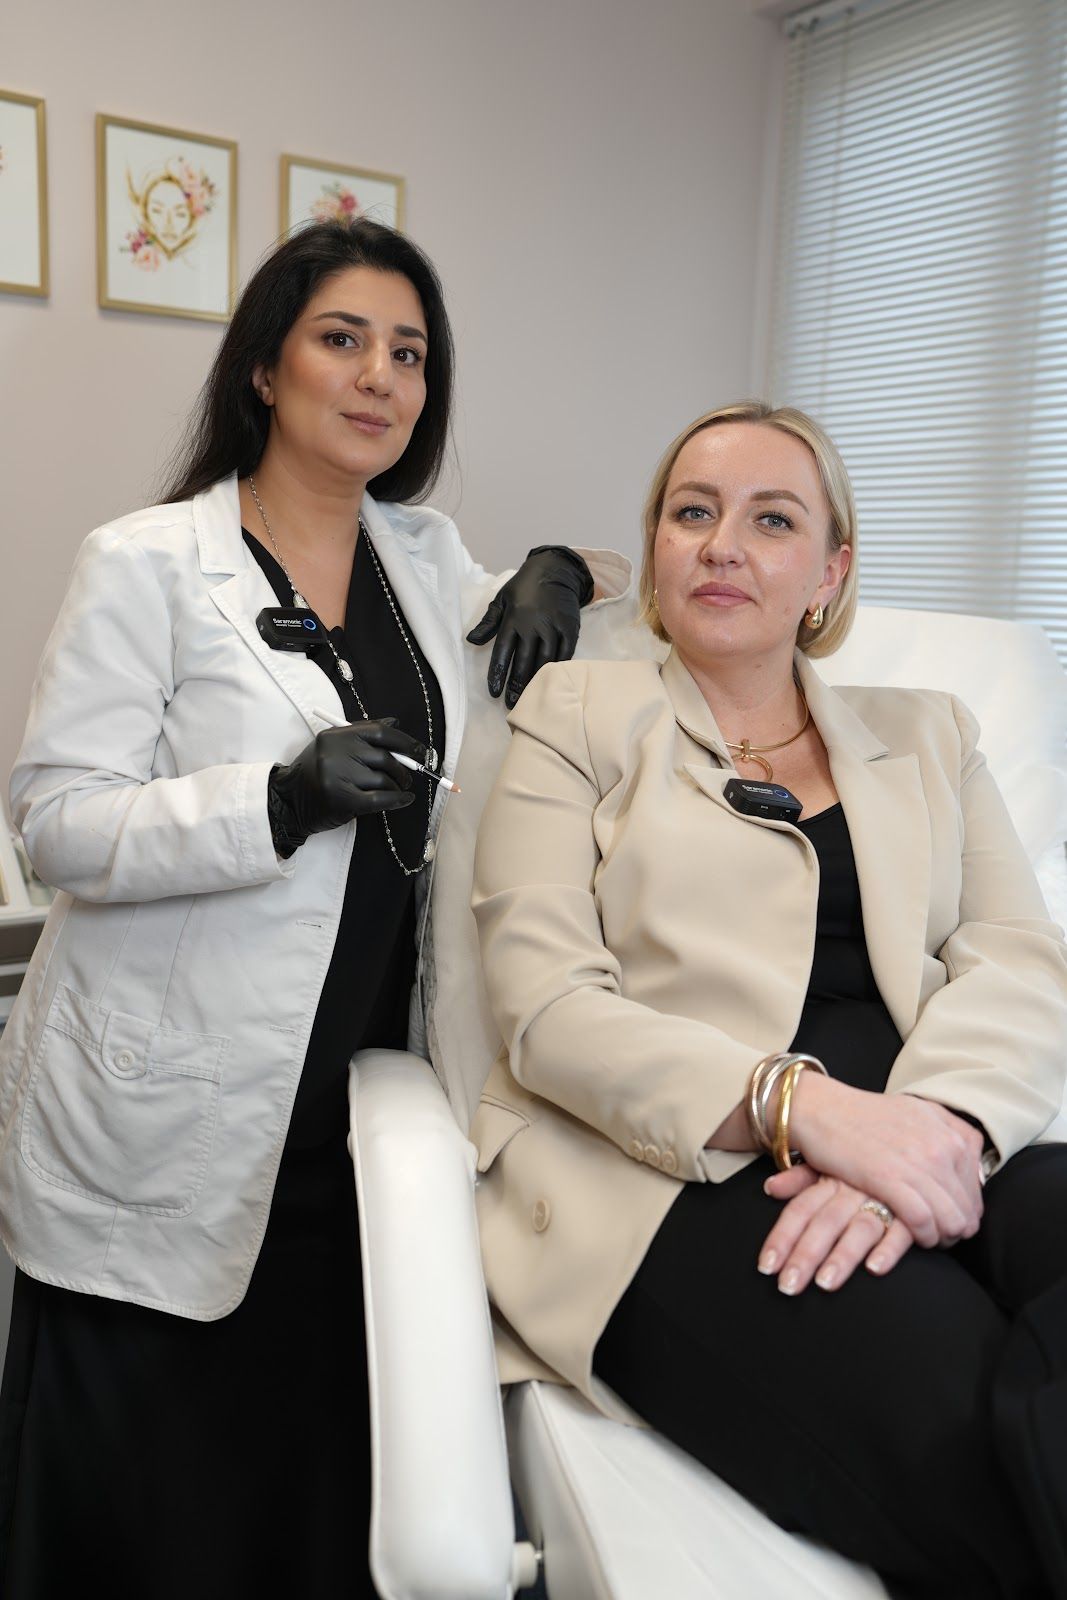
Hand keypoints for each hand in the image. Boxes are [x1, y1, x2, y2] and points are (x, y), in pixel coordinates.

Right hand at [268, 718, 425, 853]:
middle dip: (404, 769)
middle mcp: (336, 753)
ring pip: (384, 780)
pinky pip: (380, 799)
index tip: (419, 751)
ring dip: (397, 787)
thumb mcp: (333, 747)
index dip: (404, 741)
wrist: (287, 801)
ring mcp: (338, 777)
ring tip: (397, 790)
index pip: (379, 732)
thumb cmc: (315, 773)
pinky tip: (404, 800)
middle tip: (408, 777)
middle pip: (385, 758)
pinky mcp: (343, 800)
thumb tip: (396, 722)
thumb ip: (363, 733)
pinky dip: (397, 800)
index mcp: (336, 736)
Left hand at [466, 547, 592, 707]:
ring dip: (536, 681)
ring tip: (529, 697)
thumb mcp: (501, 599)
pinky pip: (564, 654)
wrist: (555, 570)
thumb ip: (488, 622)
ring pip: (545, 661)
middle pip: (524, 661)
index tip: (494, 692)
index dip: (498, 674)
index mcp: (514, 619)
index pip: (503, 652)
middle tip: (512, 704)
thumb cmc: (524, 587)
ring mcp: (554, 627)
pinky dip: (557, 669)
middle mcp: (533, 624)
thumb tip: (471, 641)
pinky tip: (551, 682)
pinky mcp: (570, 629)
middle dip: (517, 684)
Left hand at [759, 1166, 915, 1293]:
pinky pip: (903, 1229)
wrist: (920, 1137)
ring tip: (825, 1283)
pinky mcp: (916, 1208)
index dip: (782, 1237)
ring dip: (842, 1256)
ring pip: (860, 1228)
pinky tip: (875, 1267)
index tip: (767, 1266)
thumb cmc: (872, 1153)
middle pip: (825, 1223)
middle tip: (788, 1286)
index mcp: (833, 1177)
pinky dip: (889, 1248)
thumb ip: (803, 1177)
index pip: (801, 1209)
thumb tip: (770, 1188)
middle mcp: (856, 1188)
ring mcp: (886, 1198)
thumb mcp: (837, 1158)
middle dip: (805, 1256)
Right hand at [789, 1073, 984, 1249]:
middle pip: (967, 1207)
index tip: (951, 1218)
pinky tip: (915, 1238)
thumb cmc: (865, 1114)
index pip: (977, 1186)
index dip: (967, 1209)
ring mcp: (918, 1162)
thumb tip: (975, 1167)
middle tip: (940, 1237)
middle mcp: (942, 1145)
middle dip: (957, 1228)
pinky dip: (924, 1236)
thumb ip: (950, 1133)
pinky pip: (924, 1221)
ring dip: (943, 1237)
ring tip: (928, 1241)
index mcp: (950, 1131)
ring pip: (951, 1218)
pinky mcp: (891, 1179)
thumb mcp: (918, 1111)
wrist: (822, 1108)